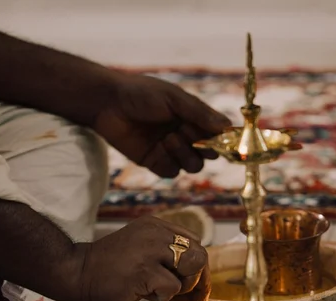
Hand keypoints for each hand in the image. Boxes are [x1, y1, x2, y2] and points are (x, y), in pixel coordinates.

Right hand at [76, 217, 209, 300]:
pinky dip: (164, 296)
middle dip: (198, 280)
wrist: (75, 274)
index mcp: (155, 226)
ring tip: (162, 291)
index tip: (195, 289)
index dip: (197, 268)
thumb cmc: (105, 273)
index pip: (193, 243)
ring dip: (184, 286)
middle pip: (199, 253)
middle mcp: (156, 232)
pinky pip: (174, 286)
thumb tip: (198, 296)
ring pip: (193, 266)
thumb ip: (167, 266)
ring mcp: (150, 249)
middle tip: (189, 298)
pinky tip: (145, 294)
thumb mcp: (140, 258)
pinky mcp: (144, 269)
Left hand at [95, 73, 230, 178]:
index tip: (226, 140)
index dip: (224, 139)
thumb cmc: (142, 93)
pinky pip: (171, 172)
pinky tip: (160, 146)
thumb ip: (199, 113)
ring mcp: (169, 150)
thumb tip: (227, 127)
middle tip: (192, 136)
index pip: (218, 133)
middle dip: (205, 147)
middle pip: (209, 154)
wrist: (108, 102)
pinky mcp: (153, 161)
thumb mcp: (174, 99)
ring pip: (193, 166)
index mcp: (193, 117)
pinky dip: (170, 163)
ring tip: (170, 138)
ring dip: (187, 155)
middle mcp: (185, 134)